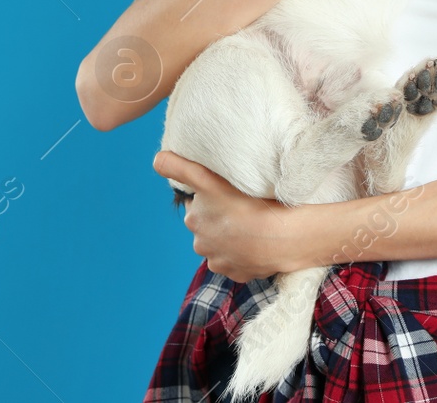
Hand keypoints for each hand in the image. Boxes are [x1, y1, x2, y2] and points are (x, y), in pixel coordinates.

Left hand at [152, 150, 299, 281]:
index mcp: (194, 222)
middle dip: (222, 220)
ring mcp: (221, 263)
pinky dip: (246, 254)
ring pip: (225, 247)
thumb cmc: (244, 204)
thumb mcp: (207, 179)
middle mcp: (202, 246)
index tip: (228, 194)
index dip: (213, 199)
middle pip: (211, 228)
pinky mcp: (240, 275)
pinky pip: (240, 262)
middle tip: (243, 207)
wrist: (280, 236)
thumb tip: (157, 160)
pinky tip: (258, 243)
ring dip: (234, 238)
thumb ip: (179, 168)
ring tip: (253, 225)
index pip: (199, 207)